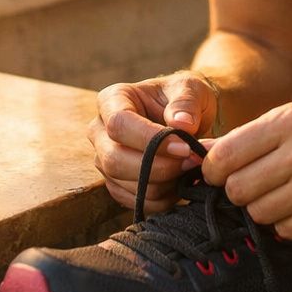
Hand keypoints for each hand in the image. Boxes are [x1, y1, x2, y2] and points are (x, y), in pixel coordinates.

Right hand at [87, 71, 218, 211]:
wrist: (186, 119)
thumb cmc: (184, 100)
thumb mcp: (191, 89)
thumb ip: (186, 103)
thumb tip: (181, 124)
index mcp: (112, 99)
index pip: (118, 123)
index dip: (150, 139)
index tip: (185, 147)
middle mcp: (99, 130)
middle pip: (114, 159)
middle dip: (159, 167)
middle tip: (192, 161)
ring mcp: (104, 159)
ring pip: (128, 184)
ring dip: (166, 183)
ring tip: (190, 167)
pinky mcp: (116, 184)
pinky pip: (137, 202)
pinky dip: (164, 198)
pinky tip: (180, 181)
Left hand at [201, 102, 291, 238]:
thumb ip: (245, 136)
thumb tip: (199, 153)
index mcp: (289, 121)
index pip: (226, 155)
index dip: (212, 170)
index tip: (216, 174)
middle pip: (237, 189)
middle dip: (237, 191)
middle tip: (252, 185)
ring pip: (258, 212)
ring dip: (263, 207)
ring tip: (282, 193)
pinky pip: (284, 230)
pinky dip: (286, 223)